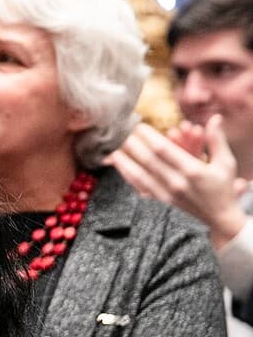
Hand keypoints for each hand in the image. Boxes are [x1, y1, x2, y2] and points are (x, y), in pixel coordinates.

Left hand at [110, 117, 247, 244]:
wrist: (220, 217)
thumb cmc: (222, 187)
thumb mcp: (225, 163)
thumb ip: (217, 140)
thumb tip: (215, 118)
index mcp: (192, 171)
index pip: (164, 150)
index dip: (149, 136)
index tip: (138, 124)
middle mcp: (177, 182)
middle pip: (147, 160)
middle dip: (132, 144)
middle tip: (120, 131)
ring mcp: (166, 193)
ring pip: (139, 174)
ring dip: (124, 160)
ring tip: (111, 147)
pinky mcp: (160, 201)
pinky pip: (139, 186)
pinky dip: (127, 174)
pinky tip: (118, 164)